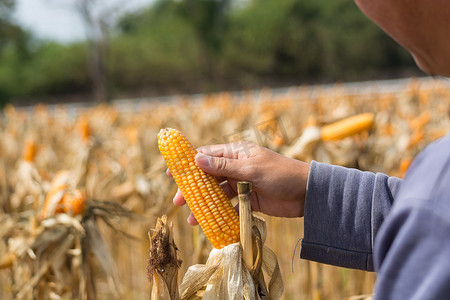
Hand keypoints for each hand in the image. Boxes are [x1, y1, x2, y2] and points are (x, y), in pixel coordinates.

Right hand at [168, 141, 309, 224]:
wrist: (306, 193)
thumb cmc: (281, 174)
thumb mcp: (251, 169)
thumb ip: (224, 167)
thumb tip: (196, 160)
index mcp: (236, 153)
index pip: (207, 156)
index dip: (189, 164)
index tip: (172, 174)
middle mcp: (237, 167)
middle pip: (208, 177)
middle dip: (193, 189)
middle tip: (178, 201)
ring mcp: (242, 184)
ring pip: (217, 193)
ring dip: (205, 205)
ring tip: (192, 218)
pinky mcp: (248, 200)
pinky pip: (230, 206)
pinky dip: (221, 214)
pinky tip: (211, 224)